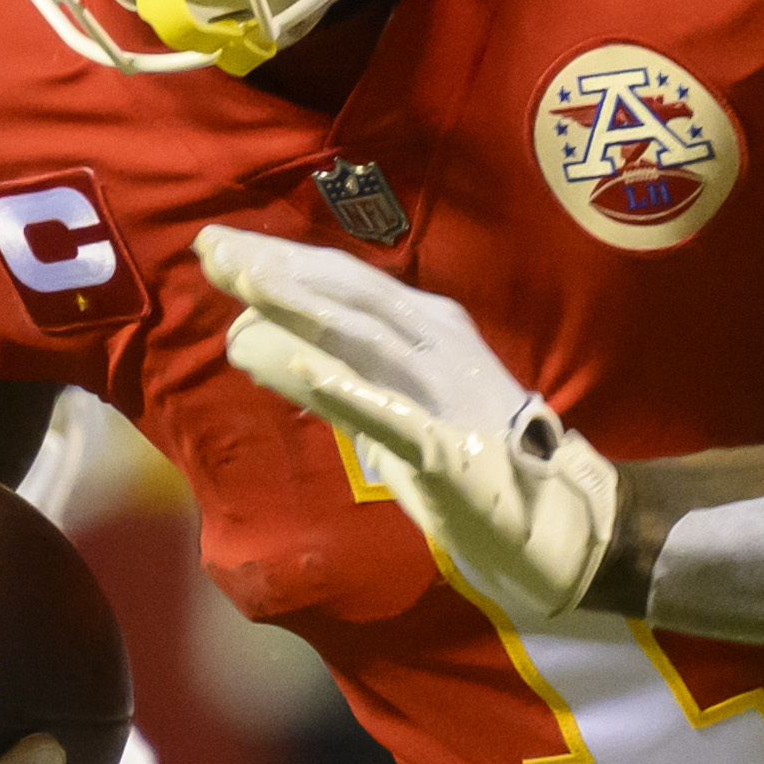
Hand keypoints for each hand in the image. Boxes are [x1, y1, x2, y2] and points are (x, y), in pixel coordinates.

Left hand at [197, 224, 617, 625]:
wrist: (550, 517)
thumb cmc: (465, 454)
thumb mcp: (392, 401)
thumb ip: (331, 374)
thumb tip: (252, 347)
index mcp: (426, 326)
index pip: (343, 281)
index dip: (280, 260)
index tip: (219, 246)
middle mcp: (435, 344)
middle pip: (348, 294)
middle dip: (278, 268)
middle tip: (213, 248)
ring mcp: (443, 391)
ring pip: (365, 336)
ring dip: (304, 308)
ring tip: (248, 284)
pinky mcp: (446, 446)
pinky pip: (391, 413)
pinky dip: (349, 387)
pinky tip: (306, 367)